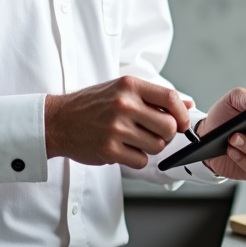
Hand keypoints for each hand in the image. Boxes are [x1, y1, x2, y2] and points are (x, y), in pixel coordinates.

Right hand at [45, 76, 190, 168]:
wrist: (58, 121)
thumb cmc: (93, 104)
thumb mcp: (122, 91)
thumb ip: (154, 98)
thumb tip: (187, 106)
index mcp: (129, 86)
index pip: (170, 97)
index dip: (181, 114)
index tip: (181, 123)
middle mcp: (123, 105)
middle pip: (168, 126)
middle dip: (167, 134)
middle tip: (155, 133)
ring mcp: (116, 128)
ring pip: (157, 146)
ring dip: (151, 147)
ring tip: (134, 139)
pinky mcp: (109, 150)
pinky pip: (141, 160)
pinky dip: (137, 158)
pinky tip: (123, 149)